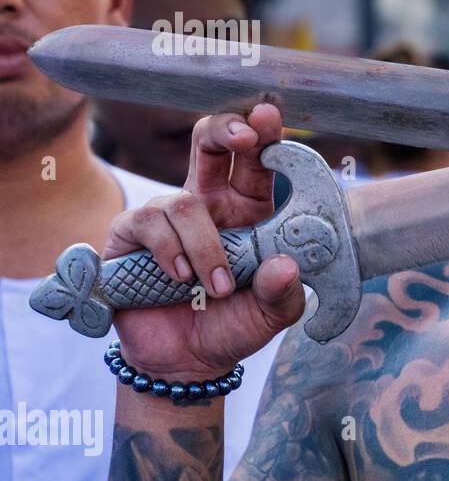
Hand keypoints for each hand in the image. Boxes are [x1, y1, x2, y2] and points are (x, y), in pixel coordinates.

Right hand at [105, 103, 304, 379]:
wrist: (187, 362)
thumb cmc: (234, 325)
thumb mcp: (272, 314)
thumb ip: (283, 293)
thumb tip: (285, 267)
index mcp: (249, 211)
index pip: (256, 162)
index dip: (264, 134)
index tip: (270, 118)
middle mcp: (208, 204)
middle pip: (209, 142)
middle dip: (225, 129)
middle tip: (244, 135)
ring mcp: (167, 218)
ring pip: (184, 202)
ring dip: (205, 247)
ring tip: (218, 287)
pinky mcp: (131, 237)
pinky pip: (147, 224)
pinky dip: (169, 252)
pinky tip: (180, 279)